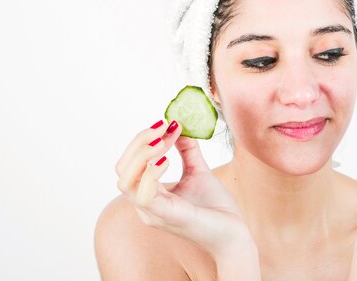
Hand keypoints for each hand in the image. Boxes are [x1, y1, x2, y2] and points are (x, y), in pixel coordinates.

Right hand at [115, 120, 253, 258]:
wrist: (234, 232)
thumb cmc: (215, 207)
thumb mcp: (198, 171)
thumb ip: (187, 150)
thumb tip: (178, 126)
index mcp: (149, 194)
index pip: (128, 164)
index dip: (142, 140)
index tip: (164, 123)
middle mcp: (145, 205)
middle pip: (122, 169)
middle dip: (138, 143)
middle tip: (162, 128)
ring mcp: (153, 213)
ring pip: (126, 181)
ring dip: (142, 155)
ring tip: (163, 141)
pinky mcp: (166, 216)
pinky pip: (144, 195)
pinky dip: (150, 173)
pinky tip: (166, 161)